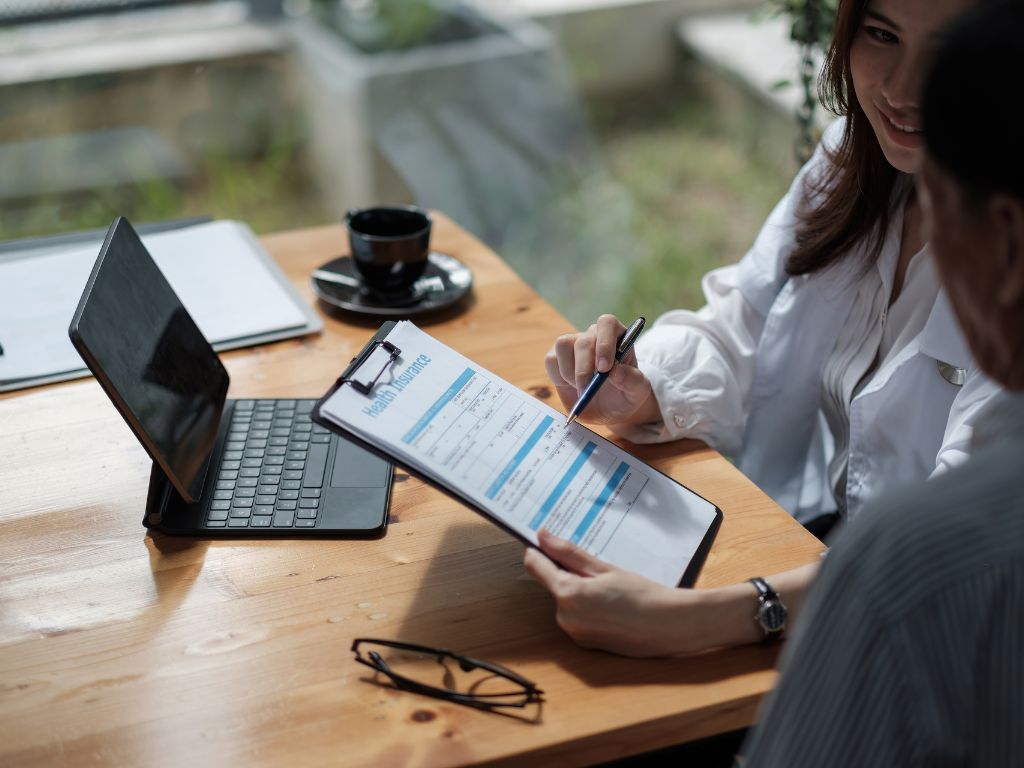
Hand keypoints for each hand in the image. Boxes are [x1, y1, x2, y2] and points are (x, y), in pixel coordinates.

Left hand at [523, 529, 700, 656]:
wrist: (669, 627)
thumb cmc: (642, 595)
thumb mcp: (604, 568)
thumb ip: (569, 553)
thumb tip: (543, 537)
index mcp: (568, 595)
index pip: (535, 565)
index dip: (539, 549)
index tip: (546, 539)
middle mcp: (565, 617)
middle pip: (552, 583)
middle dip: (567, 572)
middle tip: (596, 565)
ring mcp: (574, 633)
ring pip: (565, 599)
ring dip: (578, 589)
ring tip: (609, 586)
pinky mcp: (585, 642)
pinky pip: (576, 616)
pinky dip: (587, 607)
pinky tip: (611, 603)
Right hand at [544, 314, 658, 425]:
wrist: (611, 410)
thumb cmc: (627, 395)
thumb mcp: (638, 391)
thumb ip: (632, 380)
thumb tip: (615, 371)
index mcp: (617, 336)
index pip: (607, 323)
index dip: (604, 343)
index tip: (605, 368)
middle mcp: (594, 336)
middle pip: (583, 340)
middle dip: (584, 368)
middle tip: (588, 390)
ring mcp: (574, 345)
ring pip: (563, 344)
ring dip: (569, 371)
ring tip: (582, 389)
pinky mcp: (558, 358)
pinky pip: (551, 359)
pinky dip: (558, 376)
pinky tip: (571, 387)